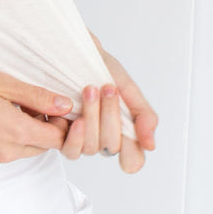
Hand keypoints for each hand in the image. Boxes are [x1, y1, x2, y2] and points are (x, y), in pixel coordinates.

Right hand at [0, 69, 73, 169]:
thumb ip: (37, 97)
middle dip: (39, 128)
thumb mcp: (2, 83)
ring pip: (18, 152)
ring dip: (18, 135)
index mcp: (16, 132)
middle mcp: (5, 153)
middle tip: (22, 103)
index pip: (57, 139)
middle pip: (39, 147)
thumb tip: (66, 105)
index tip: (47, 107)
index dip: (58, 123)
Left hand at [59, 44, 157, 173]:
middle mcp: (103, 140)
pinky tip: (77, 117)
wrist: (76, 53)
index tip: (130, 123)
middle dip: (110, 115)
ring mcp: (82, 139)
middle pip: (111, 147)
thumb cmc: (104, 70)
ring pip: (91, 147)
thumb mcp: (129, 89)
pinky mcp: (62, 135)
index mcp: (123, 134)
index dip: (132, 150)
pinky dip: (75, 136)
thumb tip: (150, 146)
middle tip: (108, 87)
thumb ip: (144, 116)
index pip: (132, 160)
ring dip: (92, 117)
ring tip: (90, 90)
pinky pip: (70, 150)